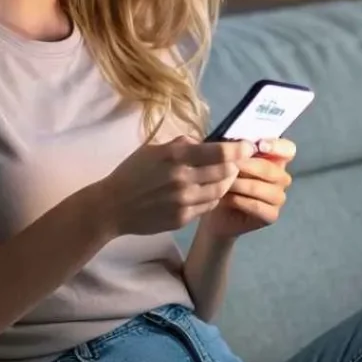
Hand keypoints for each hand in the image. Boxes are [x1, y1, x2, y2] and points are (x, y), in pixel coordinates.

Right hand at [98, 137, 255, 236]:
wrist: (113, 207)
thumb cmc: (132, 173)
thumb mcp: (153, 149)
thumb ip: (181, 144)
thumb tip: (205, 142)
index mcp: (175, 157)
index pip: (220, 153)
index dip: (239, 149)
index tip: (249, 146)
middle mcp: (183, 179)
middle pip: (226, 172)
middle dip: (236, 166)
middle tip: (237, 162)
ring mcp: (184, 201)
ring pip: (221, 191)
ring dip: (226, 182)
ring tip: (224, 176)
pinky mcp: (183, 218)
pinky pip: (209, 206)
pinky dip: (213, 197)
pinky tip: (209, 191)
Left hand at [200, 138, 296, 238]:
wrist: (208, 205)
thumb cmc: (218, 175)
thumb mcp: (223, 156)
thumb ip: (234, 147)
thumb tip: (243, 144)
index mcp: (274, 158)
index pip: (288, 149)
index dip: (277, 146)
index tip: (260, 145)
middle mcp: (280, 177)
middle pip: (274, 170)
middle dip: (250, 167)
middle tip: (231, 165)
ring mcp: (278, 197)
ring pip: (269, 190)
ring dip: (243, 185)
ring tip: (225, 184)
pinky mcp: (271, 215)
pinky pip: (261, 207)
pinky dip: (242, 202)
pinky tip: (227, 199)